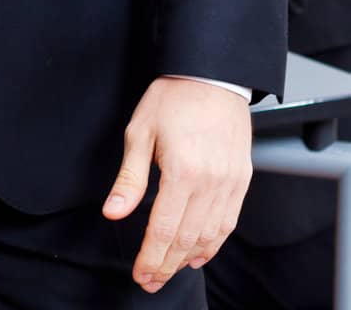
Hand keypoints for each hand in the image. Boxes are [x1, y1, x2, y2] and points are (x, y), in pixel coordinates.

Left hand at [103, 77, 251, 293]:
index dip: (150, 257)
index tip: (139, 274)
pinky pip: (229, 222)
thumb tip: (113, 212)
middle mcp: (210, 182)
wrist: (212, 74)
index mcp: (182, 170)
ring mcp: (229, 183)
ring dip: (189, 258)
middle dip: (166, 265)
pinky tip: (199, 253)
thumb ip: (129, 179)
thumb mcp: (140, 132)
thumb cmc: (173, 97)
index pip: (164, 229)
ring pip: (210, 236)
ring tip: (169, 270)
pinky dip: (213, 243)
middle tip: (150, 281)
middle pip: (187, 239)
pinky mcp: (241, 180)